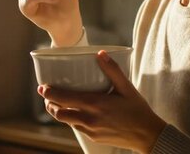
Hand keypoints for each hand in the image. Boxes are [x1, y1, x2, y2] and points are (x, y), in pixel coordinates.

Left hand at [38, 50, 166, 152]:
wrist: (147, 135)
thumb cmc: (138, 109)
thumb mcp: (127, 87)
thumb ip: (113, 70)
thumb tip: (100, 53)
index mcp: (96, 104)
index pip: (65, 99)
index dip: (50, 94)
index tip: (42, 87)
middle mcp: (90, 119)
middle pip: (59, 113)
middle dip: (49, 104)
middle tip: (46, 95)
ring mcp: (91, 130)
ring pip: (66, 122)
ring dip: (58, 112)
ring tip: (55, 103)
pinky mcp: (93, 137)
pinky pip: (76, 127)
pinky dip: (71, 119)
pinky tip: (74, 112)